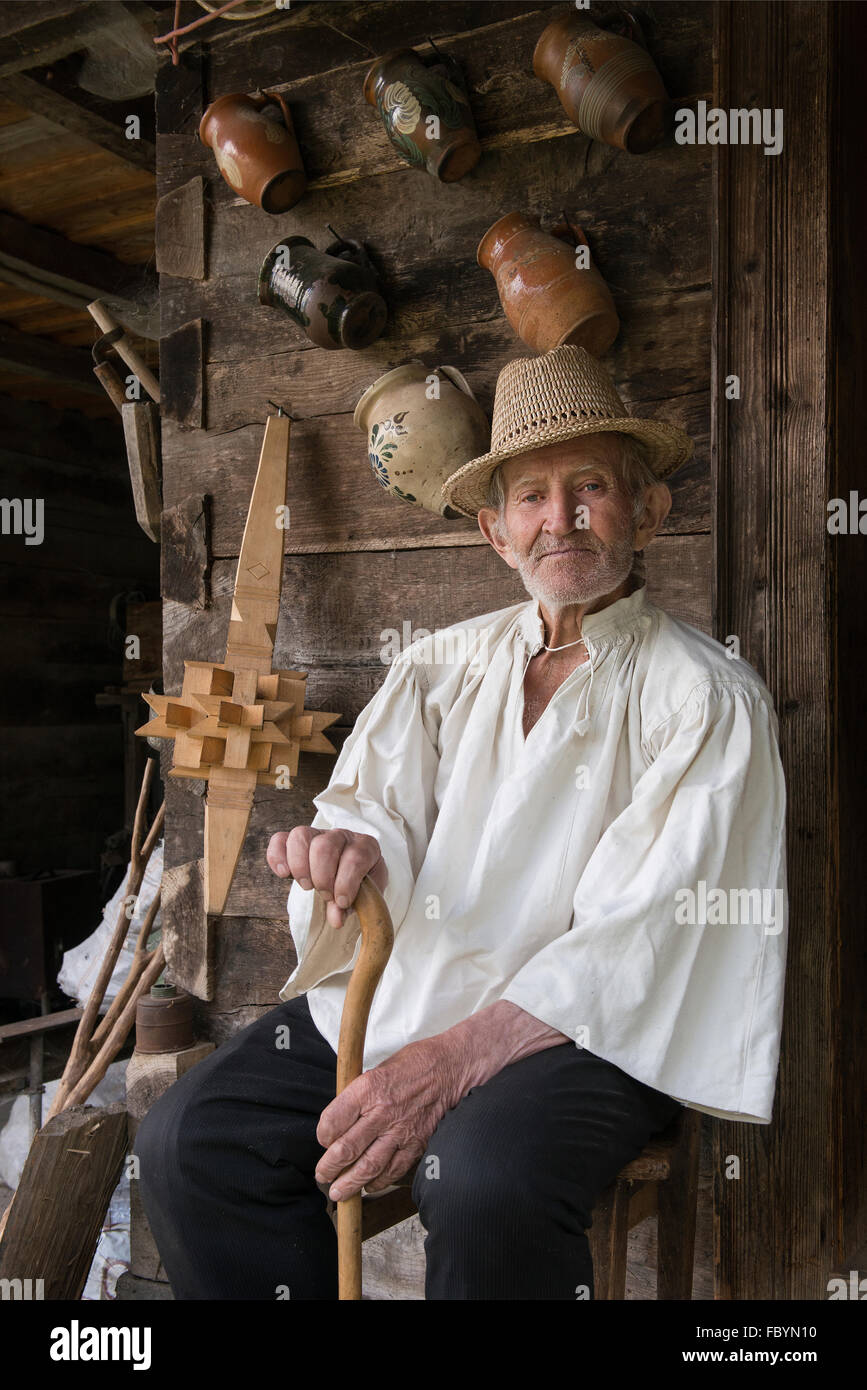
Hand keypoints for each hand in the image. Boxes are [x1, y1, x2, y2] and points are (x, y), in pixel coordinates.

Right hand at [267, 826, 387, 928]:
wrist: (355, 877)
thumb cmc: (361, 886)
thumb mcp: (364, 897)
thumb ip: (352, 907)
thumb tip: (335, 919)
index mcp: (366, 847)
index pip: (355, 858)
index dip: (346, 883)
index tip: (342, 902)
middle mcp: (342, 835)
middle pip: (325, 846)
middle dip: (322, 877)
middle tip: (325, 895)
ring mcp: (318, 834)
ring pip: (301, 836)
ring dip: (300, 866)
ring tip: (307, 886)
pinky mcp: (296, 842)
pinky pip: (280, 839)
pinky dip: (277, 856)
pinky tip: (283, 874)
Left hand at [315, 1033, 465, 1200]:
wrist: (452, 1068)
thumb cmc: (415, 1064)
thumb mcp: (378, 1068)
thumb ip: (359, 1095)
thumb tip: (339, 1120)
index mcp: (369, 1088)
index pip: (333, 1120)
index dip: (323, 1135)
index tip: (323, 1139)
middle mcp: (383, 1111)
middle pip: (346, 1149)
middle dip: (329, 1167)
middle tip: (322, 1175)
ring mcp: (401, 1131)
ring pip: (368, 1167)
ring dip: (349, 1184)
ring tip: (338, 1192)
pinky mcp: (417, 1144)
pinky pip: (393, 1171)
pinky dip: (378, 1182)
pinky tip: (369, 1185)